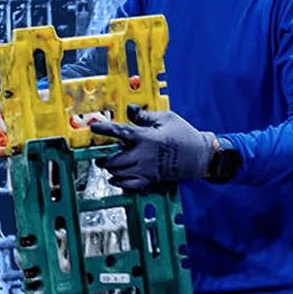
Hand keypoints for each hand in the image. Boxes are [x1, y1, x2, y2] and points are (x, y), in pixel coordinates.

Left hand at [88, 105, 214, 190]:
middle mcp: (143, 155)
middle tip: (99, 155)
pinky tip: (116, 179)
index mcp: (146, 137)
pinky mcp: (150, 179)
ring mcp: (146, 169)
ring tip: (108, 165)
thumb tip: (129, 108)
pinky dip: (120, 183)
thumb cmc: (183, 134)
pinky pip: (130, 185)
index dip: (104, 130)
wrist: (199, 155)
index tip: (94, 128)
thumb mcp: (166, 118)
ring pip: (119, 174)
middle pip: (114, 160)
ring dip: (111, 170)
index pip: (119, 132)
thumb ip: (144, 115)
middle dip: (103, 158)